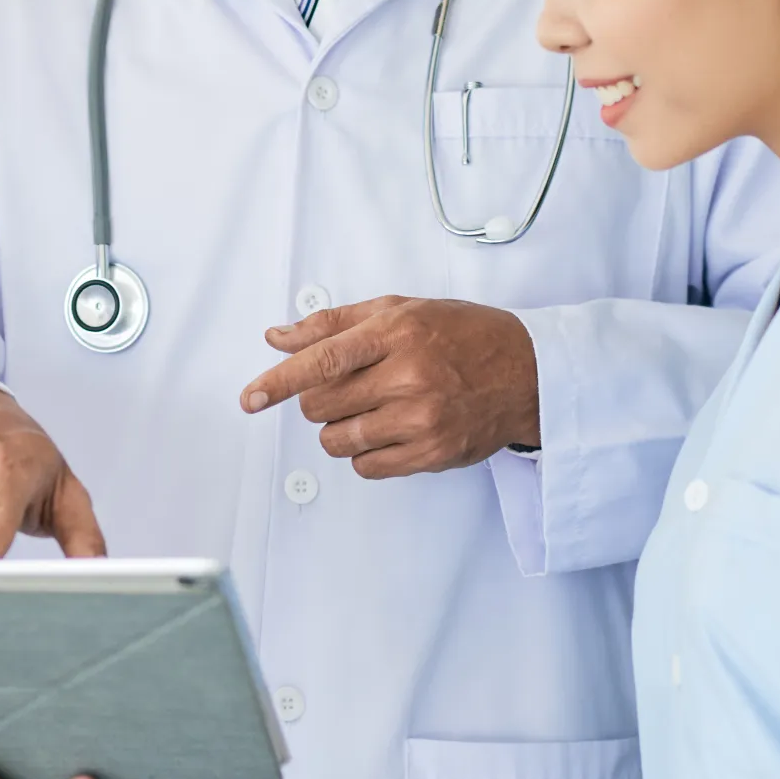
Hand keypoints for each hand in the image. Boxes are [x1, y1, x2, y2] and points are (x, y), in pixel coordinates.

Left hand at [240, 297, 537, 477]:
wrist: (528, 374)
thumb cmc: (463, 335)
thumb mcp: (401, 310)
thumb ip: (334, 323)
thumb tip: (278, 338)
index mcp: (396, 333)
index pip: (323, 358)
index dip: (279, 380)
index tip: (251, 398)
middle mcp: (408, 377)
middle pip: (321, 405)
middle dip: (318, 400)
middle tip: (347, 388)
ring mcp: (421, 420)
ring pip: (338, 441)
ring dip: (339, 429)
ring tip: (370, 409)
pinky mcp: (432, 455)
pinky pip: (367, 468)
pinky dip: (364, 454)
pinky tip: (388, 431)